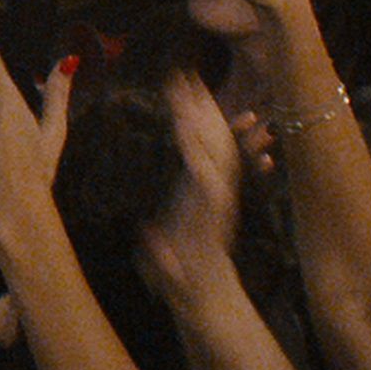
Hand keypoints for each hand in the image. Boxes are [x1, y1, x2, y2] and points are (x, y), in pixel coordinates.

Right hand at [137, 72, 243, 299]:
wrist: (210, 292)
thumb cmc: (184, 284)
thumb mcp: (171, 274)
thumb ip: (163, 258)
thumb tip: (151, 239)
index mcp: (206, 209)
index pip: (202, 168)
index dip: (192, 142)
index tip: (180, 117)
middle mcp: (218, 192)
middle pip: (214, 143)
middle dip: (199, 110)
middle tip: (183, 77)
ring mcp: (219, 187)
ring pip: (218, 141)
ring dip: (203, 109)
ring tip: (189, 77)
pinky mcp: (214, 186)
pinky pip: (216, 149)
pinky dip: (208, 123)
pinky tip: (196, 100)